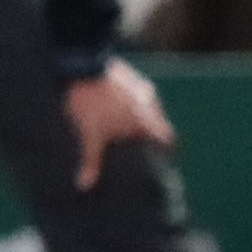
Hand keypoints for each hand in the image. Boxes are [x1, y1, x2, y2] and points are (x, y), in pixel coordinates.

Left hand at [63, 59, 175, 189]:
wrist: (83, 65)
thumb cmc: (89, 103)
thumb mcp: (88, 135)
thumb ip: (91, 160)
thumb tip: (83, 186)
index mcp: (146, 120)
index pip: (168, 139)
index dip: (167, 149)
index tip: (163, 156)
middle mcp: (150, 104)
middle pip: (158, 124)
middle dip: (150, 134)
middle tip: (137, 141)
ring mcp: (141, 87)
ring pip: (148, 107)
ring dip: (139, 116)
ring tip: (121, 125)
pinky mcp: (130, 77)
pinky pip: (135, 93)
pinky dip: (129, 102)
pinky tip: (113, 105)